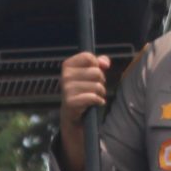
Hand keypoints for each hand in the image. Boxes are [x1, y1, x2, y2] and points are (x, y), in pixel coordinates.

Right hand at [56, 51, 109, 170]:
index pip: (88, 57)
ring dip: (100, 92)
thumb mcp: (90, 74)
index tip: (96, 71)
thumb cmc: (83, 90)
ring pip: (97, 85)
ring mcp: (66, 90)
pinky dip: (98, 101)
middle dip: (101, 81)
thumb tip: (105, 63)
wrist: (73, 113)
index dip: (97, 64)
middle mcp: (65, 76)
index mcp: (67, 65)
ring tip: (94, 96)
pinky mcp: (70, 102)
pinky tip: (95, 103)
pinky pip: (93, 97)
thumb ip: (99, 63)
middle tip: (95, 88)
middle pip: (96, 71)